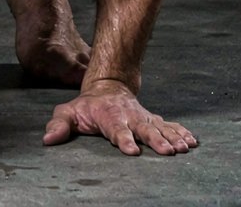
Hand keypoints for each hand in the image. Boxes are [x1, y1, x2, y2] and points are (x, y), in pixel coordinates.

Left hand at [43, 82, 197, 155]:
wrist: (108, 87)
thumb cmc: (87, 107)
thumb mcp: (69, 113)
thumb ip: (59, 125)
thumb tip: (48, 139)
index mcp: (109, 117)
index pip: (116, 130)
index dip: (123, 139)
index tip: (131, 151)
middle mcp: (129, 117)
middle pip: (144, 129)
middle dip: (155, 140)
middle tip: (167, 152)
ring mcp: (143, 118)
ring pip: (160, 127)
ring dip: (173, 138)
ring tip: (184, 148)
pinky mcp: (153, 120)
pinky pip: (169, 125)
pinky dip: (181, 132)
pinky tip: (193, 141)